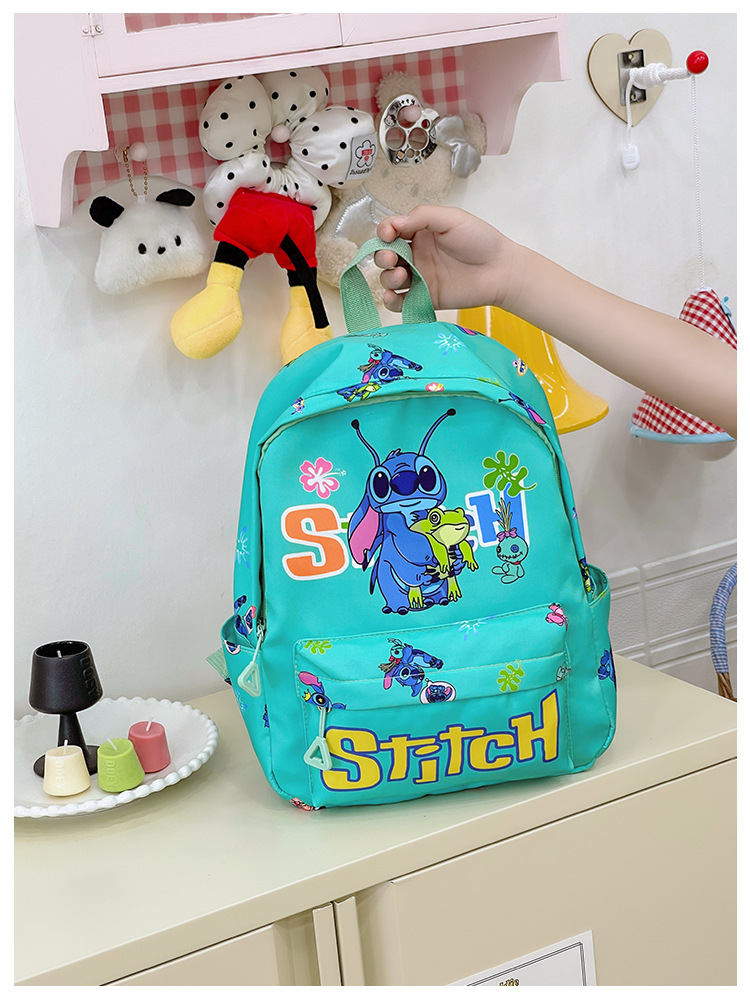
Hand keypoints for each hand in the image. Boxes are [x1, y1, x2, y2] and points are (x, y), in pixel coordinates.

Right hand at [374, 205, 516, 312]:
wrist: (500, 271)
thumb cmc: (481, 240)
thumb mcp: (451, 218)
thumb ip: (422, 216)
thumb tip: (396, 223)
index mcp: (421, 232)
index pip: (391, 231)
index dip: (384, 232)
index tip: (388, 234)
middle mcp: (417, 254)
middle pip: (386, 255)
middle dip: (382, 256)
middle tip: (392, 259)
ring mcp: (419, 277)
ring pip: (389, 278)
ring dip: (387, 277)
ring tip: (402, 276)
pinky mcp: (424, 297)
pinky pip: (400, 301)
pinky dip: (390, 300)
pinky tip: (393, 295)